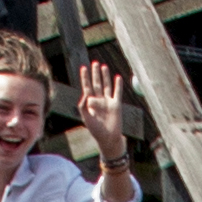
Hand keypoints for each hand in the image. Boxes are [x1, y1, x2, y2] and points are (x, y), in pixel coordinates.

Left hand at [77, 57, 132, 174]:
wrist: (108, 138)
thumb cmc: (96, 130)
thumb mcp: (86, 117)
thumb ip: (83, 106)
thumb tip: (86, 94)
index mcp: (90, 103)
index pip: (87, 87)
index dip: (85, 78)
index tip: (83, 68)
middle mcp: (99, 101)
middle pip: (96, 84)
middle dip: (95, 74)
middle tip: (94, 63)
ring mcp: (108, 102)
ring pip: (106, 86)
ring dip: (105, 76)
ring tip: (103, 66)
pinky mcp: (116, 105)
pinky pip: (117, 92)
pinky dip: (118, 85)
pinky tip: (117, 77)